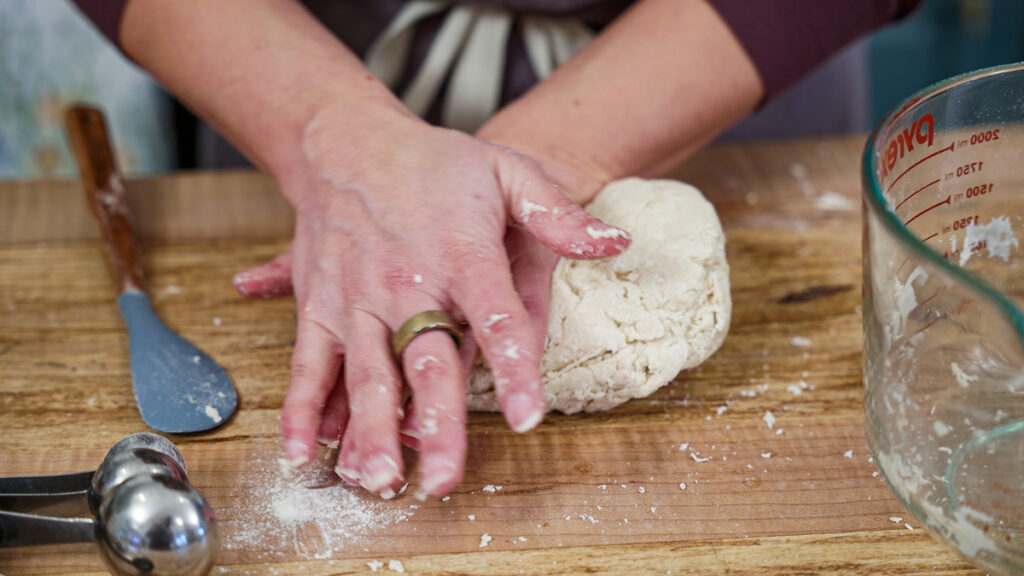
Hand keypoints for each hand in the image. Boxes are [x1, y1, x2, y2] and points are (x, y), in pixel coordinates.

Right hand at [247, 106, 629, 497]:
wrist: (348, 142)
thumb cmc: (437, 163)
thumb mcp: (508, 170)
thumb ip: (558, 212)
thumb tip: (614, 243)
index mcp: (460, 254)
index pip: (495, 318)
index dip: (513, 369)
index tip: (525, 417)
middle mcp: (406, 283)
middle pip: (425, 361)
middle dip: (435, 423)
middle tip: (443, 479)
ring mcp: (356, 298)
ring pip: (364, 373)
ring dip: (369, 431)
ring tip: (378, 480)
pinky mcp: (317, 305)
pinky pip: (308, 363)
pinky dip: (303, 410)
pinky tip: (304, 453)